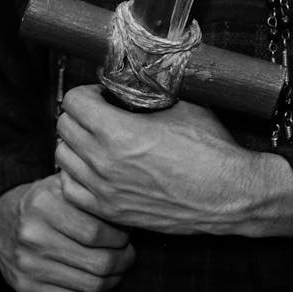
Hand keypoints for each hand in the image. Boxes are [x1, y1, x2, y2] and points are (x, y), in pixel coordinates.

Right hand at [0, 175, 135, 291]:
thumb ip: (91, 195)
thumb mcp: (62, 186)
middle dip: (123, 261)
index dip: (120, 238)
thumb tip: (128, 215)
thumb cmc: (42, 200)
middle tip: (129, 255)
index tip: (127, 236)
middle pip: (98, 262)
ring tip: (119, 269)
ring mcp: (27, 266)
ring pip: (91, 284)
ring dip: (114, 279)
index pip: (97, 232)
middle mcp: (32, 236)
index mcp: (43, 205)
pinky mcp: (26, 288)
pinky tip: (103, 284)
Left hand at [55, 85, 292, 238]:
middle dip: (80, 115)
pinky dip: (77, 176)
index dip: (88, 93)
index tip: (104, 96)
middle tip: (100, 115)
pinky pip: (71, 190)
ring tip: (97, 142)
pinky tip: (96, 170)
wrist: (229, 195)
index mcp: (117, 132)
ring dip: (76, 145)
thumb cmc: (212, 150)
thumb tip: (134, 79)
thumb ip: (149, 92)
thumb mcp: (181, 106)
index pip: (73, 101)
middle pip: (63, 127)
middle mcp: (103, 162)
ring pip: (62, 158)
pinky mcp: (111, 212)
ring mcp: (104, 191)